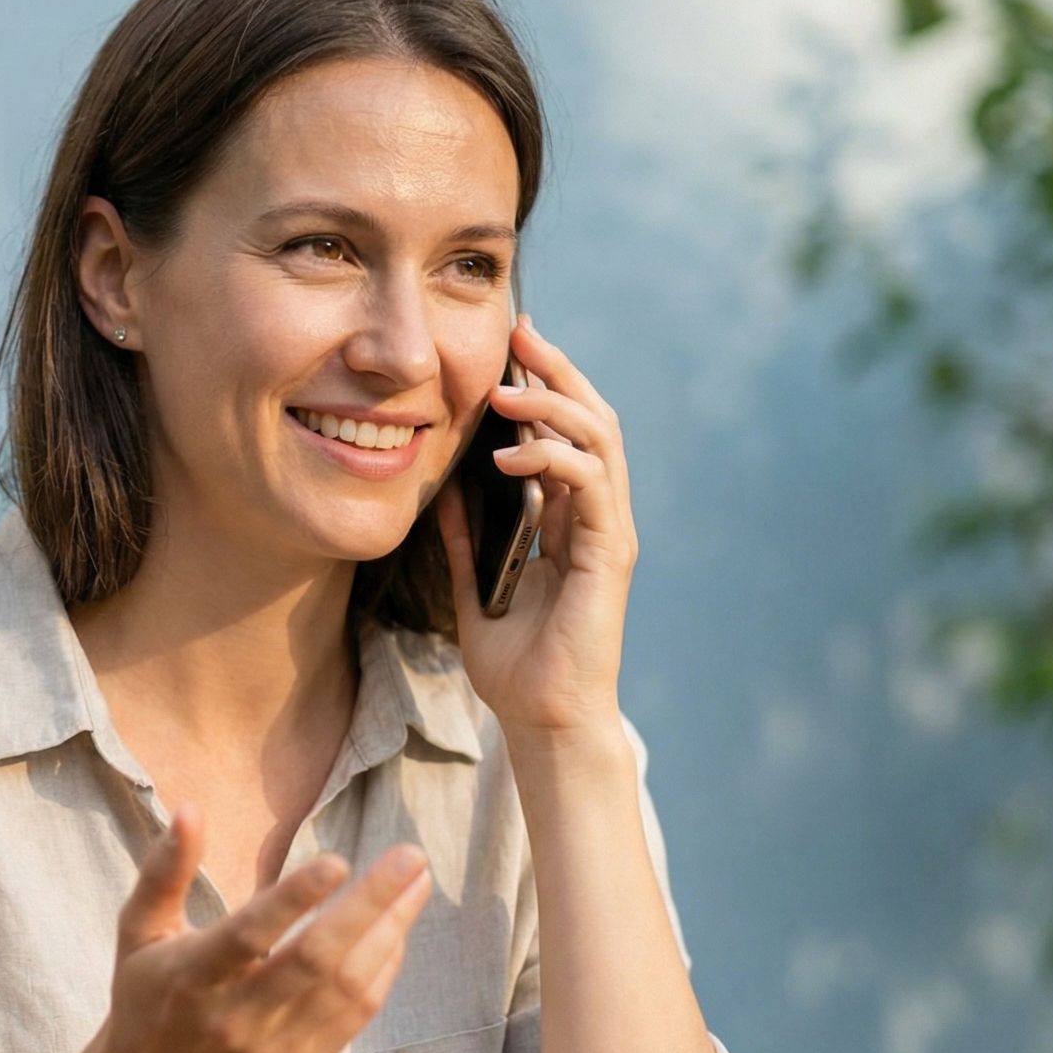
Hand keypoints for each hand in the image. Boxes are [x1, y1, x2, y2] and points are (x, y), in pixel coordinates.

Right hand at [75, 805, 433, 1052]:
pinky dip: (382, 970)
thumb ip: (164, 870)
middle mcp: (234, 1017)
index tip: (337, 861)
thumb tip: (191, 809)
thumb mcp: (137, 932)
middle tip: (411, 857)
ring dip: (390, 932)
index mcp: (191, 977)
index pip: (249, 936)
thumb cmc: (144, 999)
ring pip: (346, 987)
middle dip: (371, 904)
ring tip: (416, 883)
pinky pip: (355, 1016)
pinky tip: (396, 931)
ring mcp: (272, 1048)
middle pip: (316, 959)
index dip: (293, 899)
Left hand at [434, 313, 636, 736]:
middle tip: (520, 332)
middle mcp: (597, 518)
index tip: (510, 345)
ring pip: (600, 441)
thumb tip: (442, 487)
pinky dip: (554, 460)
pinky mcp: (610, 555)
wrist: (544, 720)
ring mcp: (610, 533)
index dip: (543, 384)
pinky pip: (592, 487)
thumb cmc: (517, 665)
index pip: (566, 432)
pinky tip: (511, 455)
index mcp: (571, 520)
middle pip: (592, 419)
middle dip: (557, 371)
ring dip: (554, 405)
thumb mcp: (476, 589)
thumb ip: (466, 539)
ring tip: (506, 388)